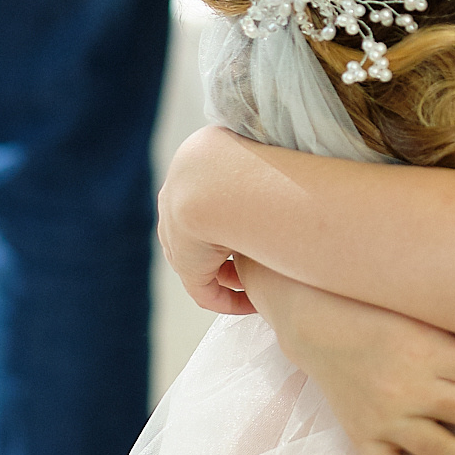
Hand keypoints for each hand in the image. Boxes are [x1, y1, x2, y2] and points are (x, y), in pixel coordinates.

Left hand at [157, 134, 257, 316]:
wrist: (221, 183)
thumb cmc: (254, 159)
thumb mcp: (257, 149)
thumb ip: (262, 159)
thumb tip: (279, 158)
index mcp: (192, 163)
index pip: (210, 192)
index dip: (238, 210)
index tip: (264, 220)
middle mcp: (175, 197)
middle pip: (203, 228)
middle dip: (231, 246)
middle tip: (264, 257)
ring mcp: (175, 231)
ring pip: (204, 260)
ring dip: (230, 275)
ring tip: (261, 285)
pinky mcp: (186, 263)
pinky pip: (205, 290)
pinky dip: (227, 299)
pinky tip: (252, 305)